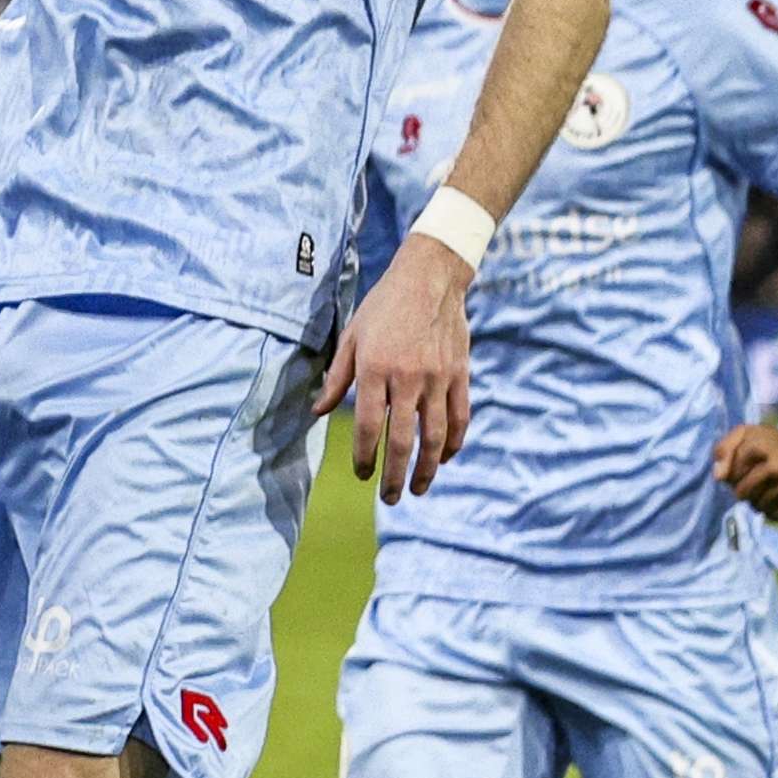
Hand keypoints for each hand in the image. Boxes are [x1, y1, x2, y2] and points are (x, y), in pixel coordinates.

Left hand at [319, 233, 475, 503]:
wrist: (430, 279)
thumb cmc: (383, 308)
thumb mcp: (351, 338)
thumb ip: (336, 378)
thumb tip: (317, 411)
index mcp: (375, 369)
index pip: (367, 425)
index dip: (363, 455)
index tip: (361, 474)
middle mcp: (408, 377)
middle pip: (402, 439)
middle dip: (394, 474)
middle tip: (390, 498)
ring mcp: (439, 378)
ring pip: (435, 436)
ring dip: (426, 467)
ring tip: (417, 488)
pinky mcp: (460, 375)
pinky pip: (459, 417)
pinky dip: (453, 443)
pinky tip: (443, 459)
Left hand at [711, 421, 777, 521]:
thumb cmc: (770, 445)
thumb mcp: (745, 435)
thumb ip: (724, 449)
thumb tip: (719, 476)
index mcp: (760, 448)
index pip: (731, 474)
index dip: (733, 475)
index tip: (742, 470)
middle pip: (743, 492)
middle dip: (742, 491)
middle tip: (750, 486)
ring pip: (758, 505)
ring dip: (757, 502)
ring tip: (764, 491)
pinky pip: (774, 516)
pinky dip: (771, 511)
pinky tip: (777, 499)